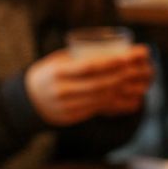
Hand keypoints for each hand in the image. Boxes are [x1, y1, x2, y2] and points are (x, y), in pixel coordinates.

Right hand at [25, 46, 152, 125]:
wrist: (29, 99)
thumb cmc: (50, 73)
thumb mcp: (59, 61)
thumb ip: (81, 58)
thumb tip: (117, 51)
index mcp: (57, 72)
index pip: (86, 68)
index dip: (108, 64)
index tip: (125, 58)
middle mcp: (61, 91)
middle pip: (98, 85)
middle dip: (121, 77)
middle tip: (138, 69)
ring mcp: (66, 107)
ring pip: (101, 99)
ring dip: (123, 91)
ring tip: (138, 82)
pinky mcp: (73, 117)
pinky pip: (99, 110)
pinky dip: (118, 104)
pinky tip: (132, 99)